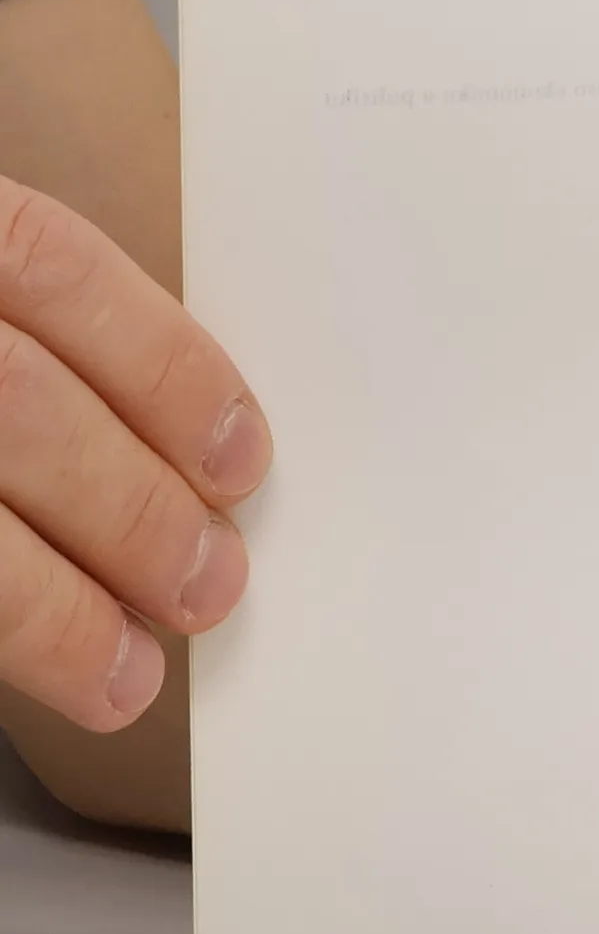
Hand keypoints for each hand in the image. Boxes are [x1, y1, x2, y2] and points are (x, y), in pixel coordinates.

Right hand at [0, 174, 269, 730]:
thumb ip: (19, 331)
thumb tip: (179, 450)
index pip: (44, 261)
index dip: (163, 364)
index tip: (240, 457)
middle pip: (11, 402)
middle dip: (130, 508)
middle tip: (208, 583)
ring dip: (51, 610)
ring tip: (127, 672)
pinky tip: (34, 671)